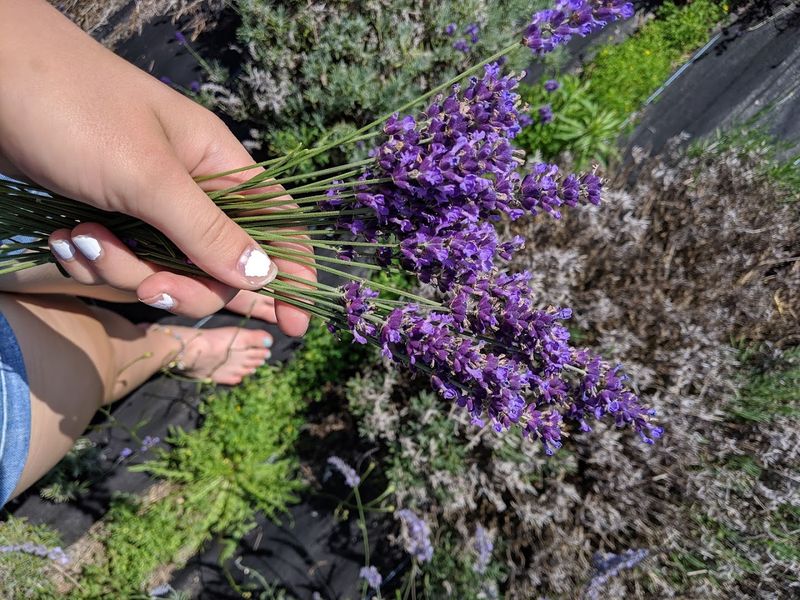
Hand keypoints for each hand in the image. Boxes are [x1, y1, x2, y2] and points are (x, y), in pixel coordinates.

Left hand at [0, 0, 314, 334]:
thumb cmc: (74, 107)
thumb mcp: (149, 176)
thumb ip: (209, 232)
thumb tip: (266, 276)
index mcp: (219, 165)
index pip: (278, 225)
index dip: (292, 273)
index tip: (295, 322)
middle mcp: (192, 190)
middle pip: (217, 267)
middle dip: (180, 284)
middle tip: (147, 287)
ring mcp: (150, 207)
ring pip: (163, 271)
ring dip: (122, 269)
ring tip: (80, 236)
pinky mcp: (112, 218)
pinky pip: (123, 265)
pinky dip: (94, 261)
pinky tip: (66, 236)